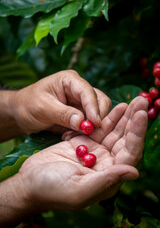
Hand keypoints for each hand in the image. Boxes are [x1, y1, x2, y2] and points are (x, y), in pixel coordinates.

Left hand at [11, 70, 110, 134]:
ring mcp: (80, 102)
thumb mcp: (42, 108)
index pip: (87, 92)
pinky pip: (90, 122)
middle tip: (88, 133)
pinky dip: (85, 131)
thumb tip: (82, 123)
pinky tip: (72, 135)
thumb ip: (62, 114)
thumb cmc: (28, 105)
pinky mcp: (80, 113)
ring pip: (98, 113)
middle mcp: (78, 89)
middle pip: (100, 101)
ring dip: (91, 126)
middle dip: (96, 118)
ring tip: (74, 134)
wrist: (21, 112)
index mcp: (70, 80)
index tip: (95, 124)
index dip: (93, 107)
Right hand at [17, 96, 147, 211]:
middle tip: (142, 101)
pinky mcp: (83, 142)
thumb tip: (134, 172)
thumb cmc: (51, 189)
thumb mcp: (79, 189)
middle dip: (134, 120)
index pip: (130, 154)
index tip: (142, 115)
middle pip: (125, 140)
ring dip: (124, 116)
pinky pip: (100, 128)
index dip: (137, 134)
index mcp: (108, 177)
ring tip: (135, 101)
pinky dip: (109, 117)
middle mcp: (105, 164)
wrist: (30, 181)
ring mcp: (95, 152)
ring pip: (114, 132)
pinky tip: (118, 107)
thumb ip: (106, 181)